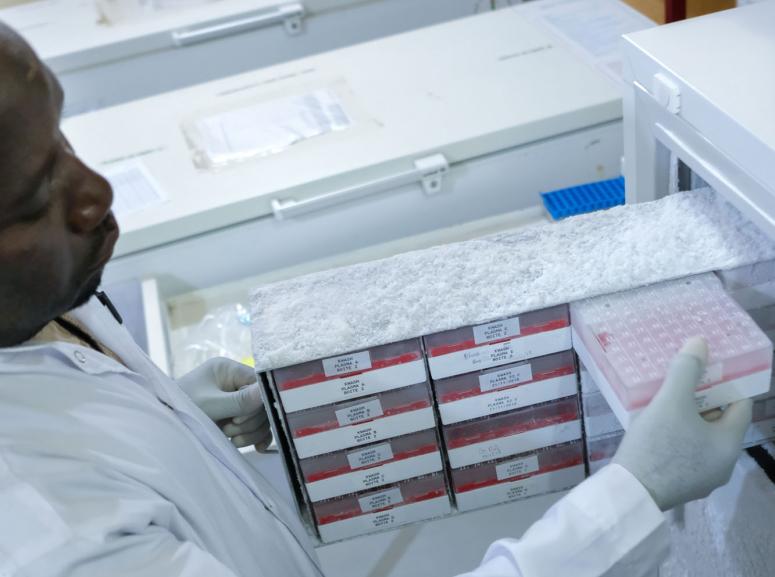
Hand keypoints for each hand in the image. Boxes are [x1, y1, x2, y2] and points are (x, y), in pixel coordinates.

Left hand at [177, 358, 272, 450]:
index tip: (238, 419)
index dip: (256, 403)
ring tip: (232, 439)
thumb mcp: (210, 405)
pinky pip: (256, 426)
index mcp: (228, 370)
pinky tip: (258, 448)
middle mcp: (234, 382)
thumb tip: (265, 393)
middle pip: (260, 402)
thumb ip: (239, 400)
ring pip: (260, 416)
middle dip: (249, 421)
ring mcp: (234, 400)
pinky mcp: (235, 417)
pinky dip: (257, 437)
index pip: (258, 382)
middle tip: (230, 430)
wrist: (162, 425)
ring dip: (250, 431)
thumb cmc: (181, 408)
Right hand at [612, 336, 751, 510]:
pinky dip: (677, 435)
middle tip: (681, 380)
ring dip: (687, 417)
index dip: (727, 382)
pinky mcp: (681, 484)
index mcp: (729, 444)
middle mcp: (723, 464)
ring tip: (665, 399)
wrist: (629, 492)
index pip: (740, 405)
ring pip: (701, 436)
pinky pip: (687, 451)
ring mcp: (702, 478)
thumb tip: (700, 342)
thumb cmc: (657, 446)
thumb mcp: (670, 402)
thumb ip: (686, 370)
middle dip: (702, 398)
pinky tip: (656, 427)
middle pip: (719, 421)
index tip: (707, 368)